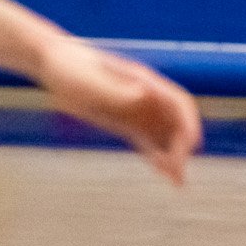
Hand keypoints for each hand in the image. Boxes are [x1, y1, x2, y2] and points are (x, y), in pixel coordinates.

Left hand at [36, 35, 203, 183]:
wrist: (54, 64)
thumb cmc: (71, 67)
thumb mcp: (90, 80)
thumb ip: (116, 90)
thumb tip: (144, 94)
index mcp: (143, 80)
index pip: (178, 102)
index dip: (189, 123)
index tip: (191, 145)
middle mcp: (145, 95)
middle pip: (175, 122)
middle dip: (182, 146)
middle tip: (177, 174)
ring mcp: (134, 109)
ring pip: (163, 134)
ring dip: (173, 155)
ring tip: (177, 182)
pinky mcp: (122, 121)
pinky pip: (146, 140)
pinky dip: (156, 155)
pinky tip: (161, 171)